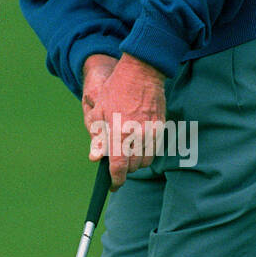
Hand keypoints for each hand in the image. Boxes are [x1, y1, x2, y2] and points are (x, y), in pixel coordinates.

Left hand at [85, 53, 166, 188]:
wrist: (142, 71)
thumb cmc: (116, 89)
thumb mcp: (100, 111)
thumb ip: (99, 137)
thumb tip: (95, 158)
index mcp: (120, 133)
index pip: (119, 168)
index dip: (116, 180)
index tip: (113, 185)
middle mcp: (137, 136)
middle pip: (133, 167)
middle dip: (124, 169)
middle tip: (117, 163)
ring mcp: (151, 133)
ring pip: (145, 161)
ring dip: (136, 162)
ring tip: (127, 152)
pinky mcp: (160, 128)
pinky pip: (154, 150)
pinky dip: (145, 152)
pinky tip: (138, 143)